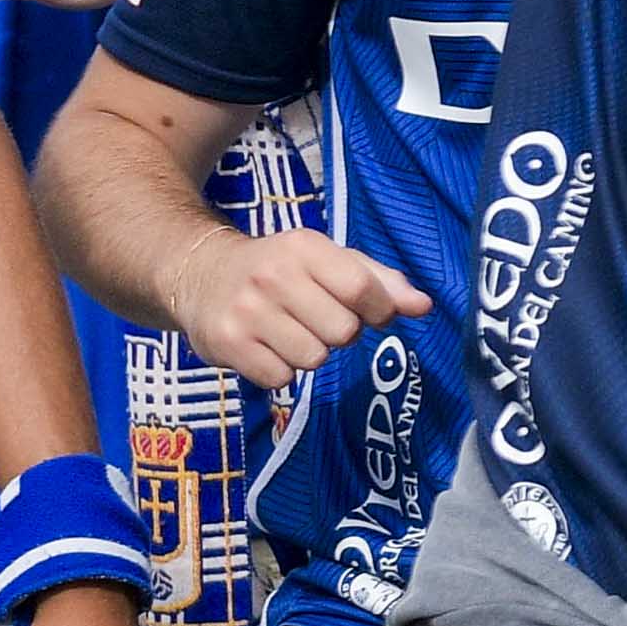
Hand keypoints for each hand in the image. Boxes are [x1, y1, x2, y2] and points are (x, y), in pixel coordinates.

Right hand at [161, 225, 432, 388]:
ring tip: (290, 332)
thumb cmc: (282, 269)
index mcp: (305, 247)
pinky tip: (268, 348)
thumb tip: (424, 306)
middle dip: (340, 333)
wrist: (201, 275)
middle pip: (343, 331)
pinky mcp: (226, 345)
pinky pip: (281, 378)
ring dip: (311, 353)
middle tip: (318, 320)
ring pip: (314, 359)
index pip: (361, 287)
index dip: (377, 309)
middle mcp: (273, 276)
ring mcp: (246, 312)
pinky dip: (282, 370)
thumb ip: (380, 281)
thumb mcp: (329, 260)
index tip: (369, 311)